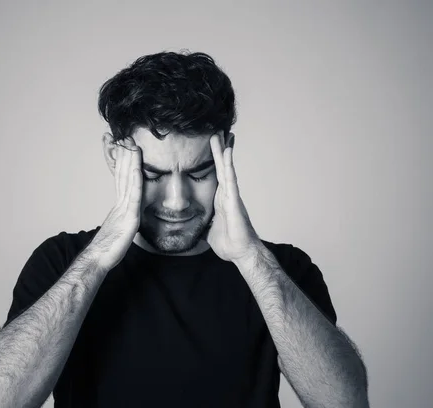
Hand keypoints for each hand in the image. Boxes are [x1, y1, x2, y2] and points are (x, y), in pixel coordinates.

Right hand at [91, 137, 141, 271]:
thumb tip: (127, 219)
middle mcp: (120, 204)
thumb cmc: (108, 250)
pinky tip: (137, 167)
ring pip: (128, 180)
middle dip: (125, 156)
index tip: (124, 147)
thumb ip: (124, 221)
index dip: (123, 163)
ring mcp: (124, 209)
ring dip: (130, 161)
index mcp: (119, 206)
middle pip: (123, 175)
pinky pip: (133, 195)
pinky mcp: (129, 217)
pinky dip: (135, 178)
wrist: (98, 260)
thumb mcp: (120, 231)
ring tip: (131, 144)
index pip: (122, 180)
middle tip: (126, 137)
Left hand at [205, 132, 261, 263]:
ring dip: (223, 151)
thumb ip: (202, 223)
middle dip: (218, 150)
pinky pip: (230, 178)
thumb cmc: (228, 243)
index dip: (212, 161)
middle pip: (220, 167)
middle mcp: (226, 194)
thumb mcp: (208, 230)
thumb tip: (192, 226)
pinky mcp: (234, 200)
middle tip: (215, 131)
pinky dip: (228, 164)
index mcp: (219, 199)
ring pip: (226, 168)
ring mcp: (231, 195)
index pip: (214, 175)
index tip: (211, 146)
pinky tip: (227, 151)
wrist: (240, 252)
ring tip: (221, 134)